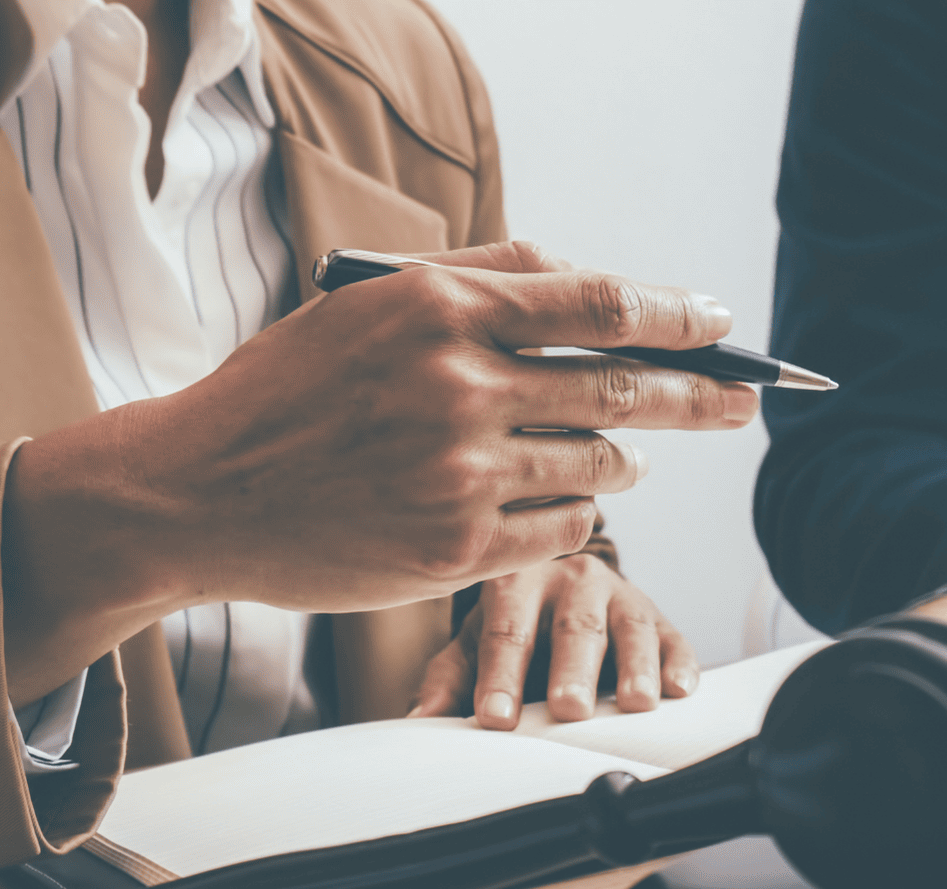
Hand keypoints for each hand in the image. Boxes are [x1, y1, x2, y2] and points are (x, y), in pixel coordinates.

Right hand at [2, 241, 755, 702]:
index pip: (597, 303)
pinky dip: (576, 517)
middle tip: (748, 399)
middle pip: (619, 387)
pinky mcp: (456, 550)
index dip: (675, 313)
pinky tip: (565, 503)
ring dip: (623, 460)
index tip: (723, 323)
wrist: (197, 493)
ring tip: (627, 456)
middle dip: (699, 394)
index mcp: (438, 310)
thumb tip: (590, 279)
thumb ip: (479, 280)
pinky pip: (564, 532)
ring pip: (597, 466)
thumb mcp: (367, 304)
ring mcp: (459, 475)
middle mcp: (457, 387)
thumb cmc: (289, 391)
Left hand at [406, 554, 698, 726]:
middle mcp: (572, 580)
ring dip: (634, 666)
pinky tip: (680, 689)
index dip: (500, 676)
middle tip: (568, 707)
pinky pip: (673, 638)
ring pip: (630, 627)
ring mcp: (620, 596)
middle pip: (573, 627)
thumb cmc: (513, 619)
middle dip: (572, 670)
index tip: (494, 718)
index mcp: (517, 581)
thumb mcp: (474, 640)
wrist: (563, 582)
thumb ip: (450, 677)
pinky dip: (679, 663)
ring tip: (635, 703)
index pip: (506, 631)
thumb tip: (420, 720)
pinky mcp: (659, 618)